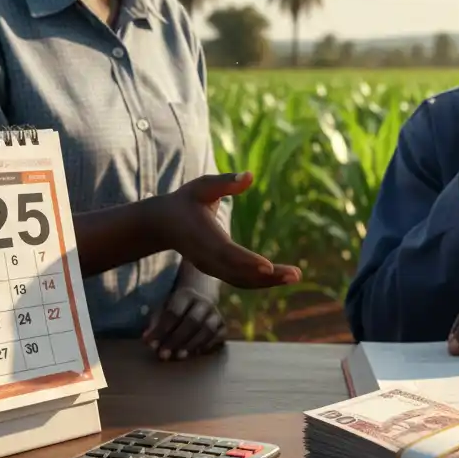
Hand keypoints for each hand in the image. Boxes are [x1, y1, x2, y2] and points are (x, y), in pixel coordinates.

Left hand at [142, 286, 225, 360]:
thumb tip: (147, 340)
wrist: (199, 299)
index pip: (173, 312)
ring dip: (192, 344)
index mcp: (185, 295)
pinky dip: (208, 345)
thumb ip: (155, 324)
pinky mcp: (223, 325)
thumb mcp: (163, 309)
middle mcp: (203, 302)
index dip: (161, 330)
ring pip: (207, 329)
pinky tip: (196, 353)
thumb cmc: (176, 308)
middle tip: (164, 355)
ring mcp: (216, 313)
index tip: (151, 344)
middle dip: (176, 339)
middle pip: (192, 321)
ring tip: (180, 356)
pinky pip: (219, 336)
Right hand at [157, 172, 300, 288]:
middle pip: (239, 272)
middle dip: (268, 277)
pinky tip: (281, 277)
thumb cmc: (185, 200)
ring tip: (295, 276)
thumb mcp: (202, 186)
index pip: (227, 253)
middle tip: (296, 275)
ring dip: (268, 282)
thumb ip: (225, 182)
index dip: (248, 262)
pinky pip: (240, 281)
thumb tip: (249, 175)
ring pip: (241, 280)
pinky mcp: (216, 271)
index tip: (268, 267)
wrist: (162, 224)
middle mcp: (207, 257)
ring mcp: (210, 267)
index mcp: (203, 236)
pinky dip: (260, 282)